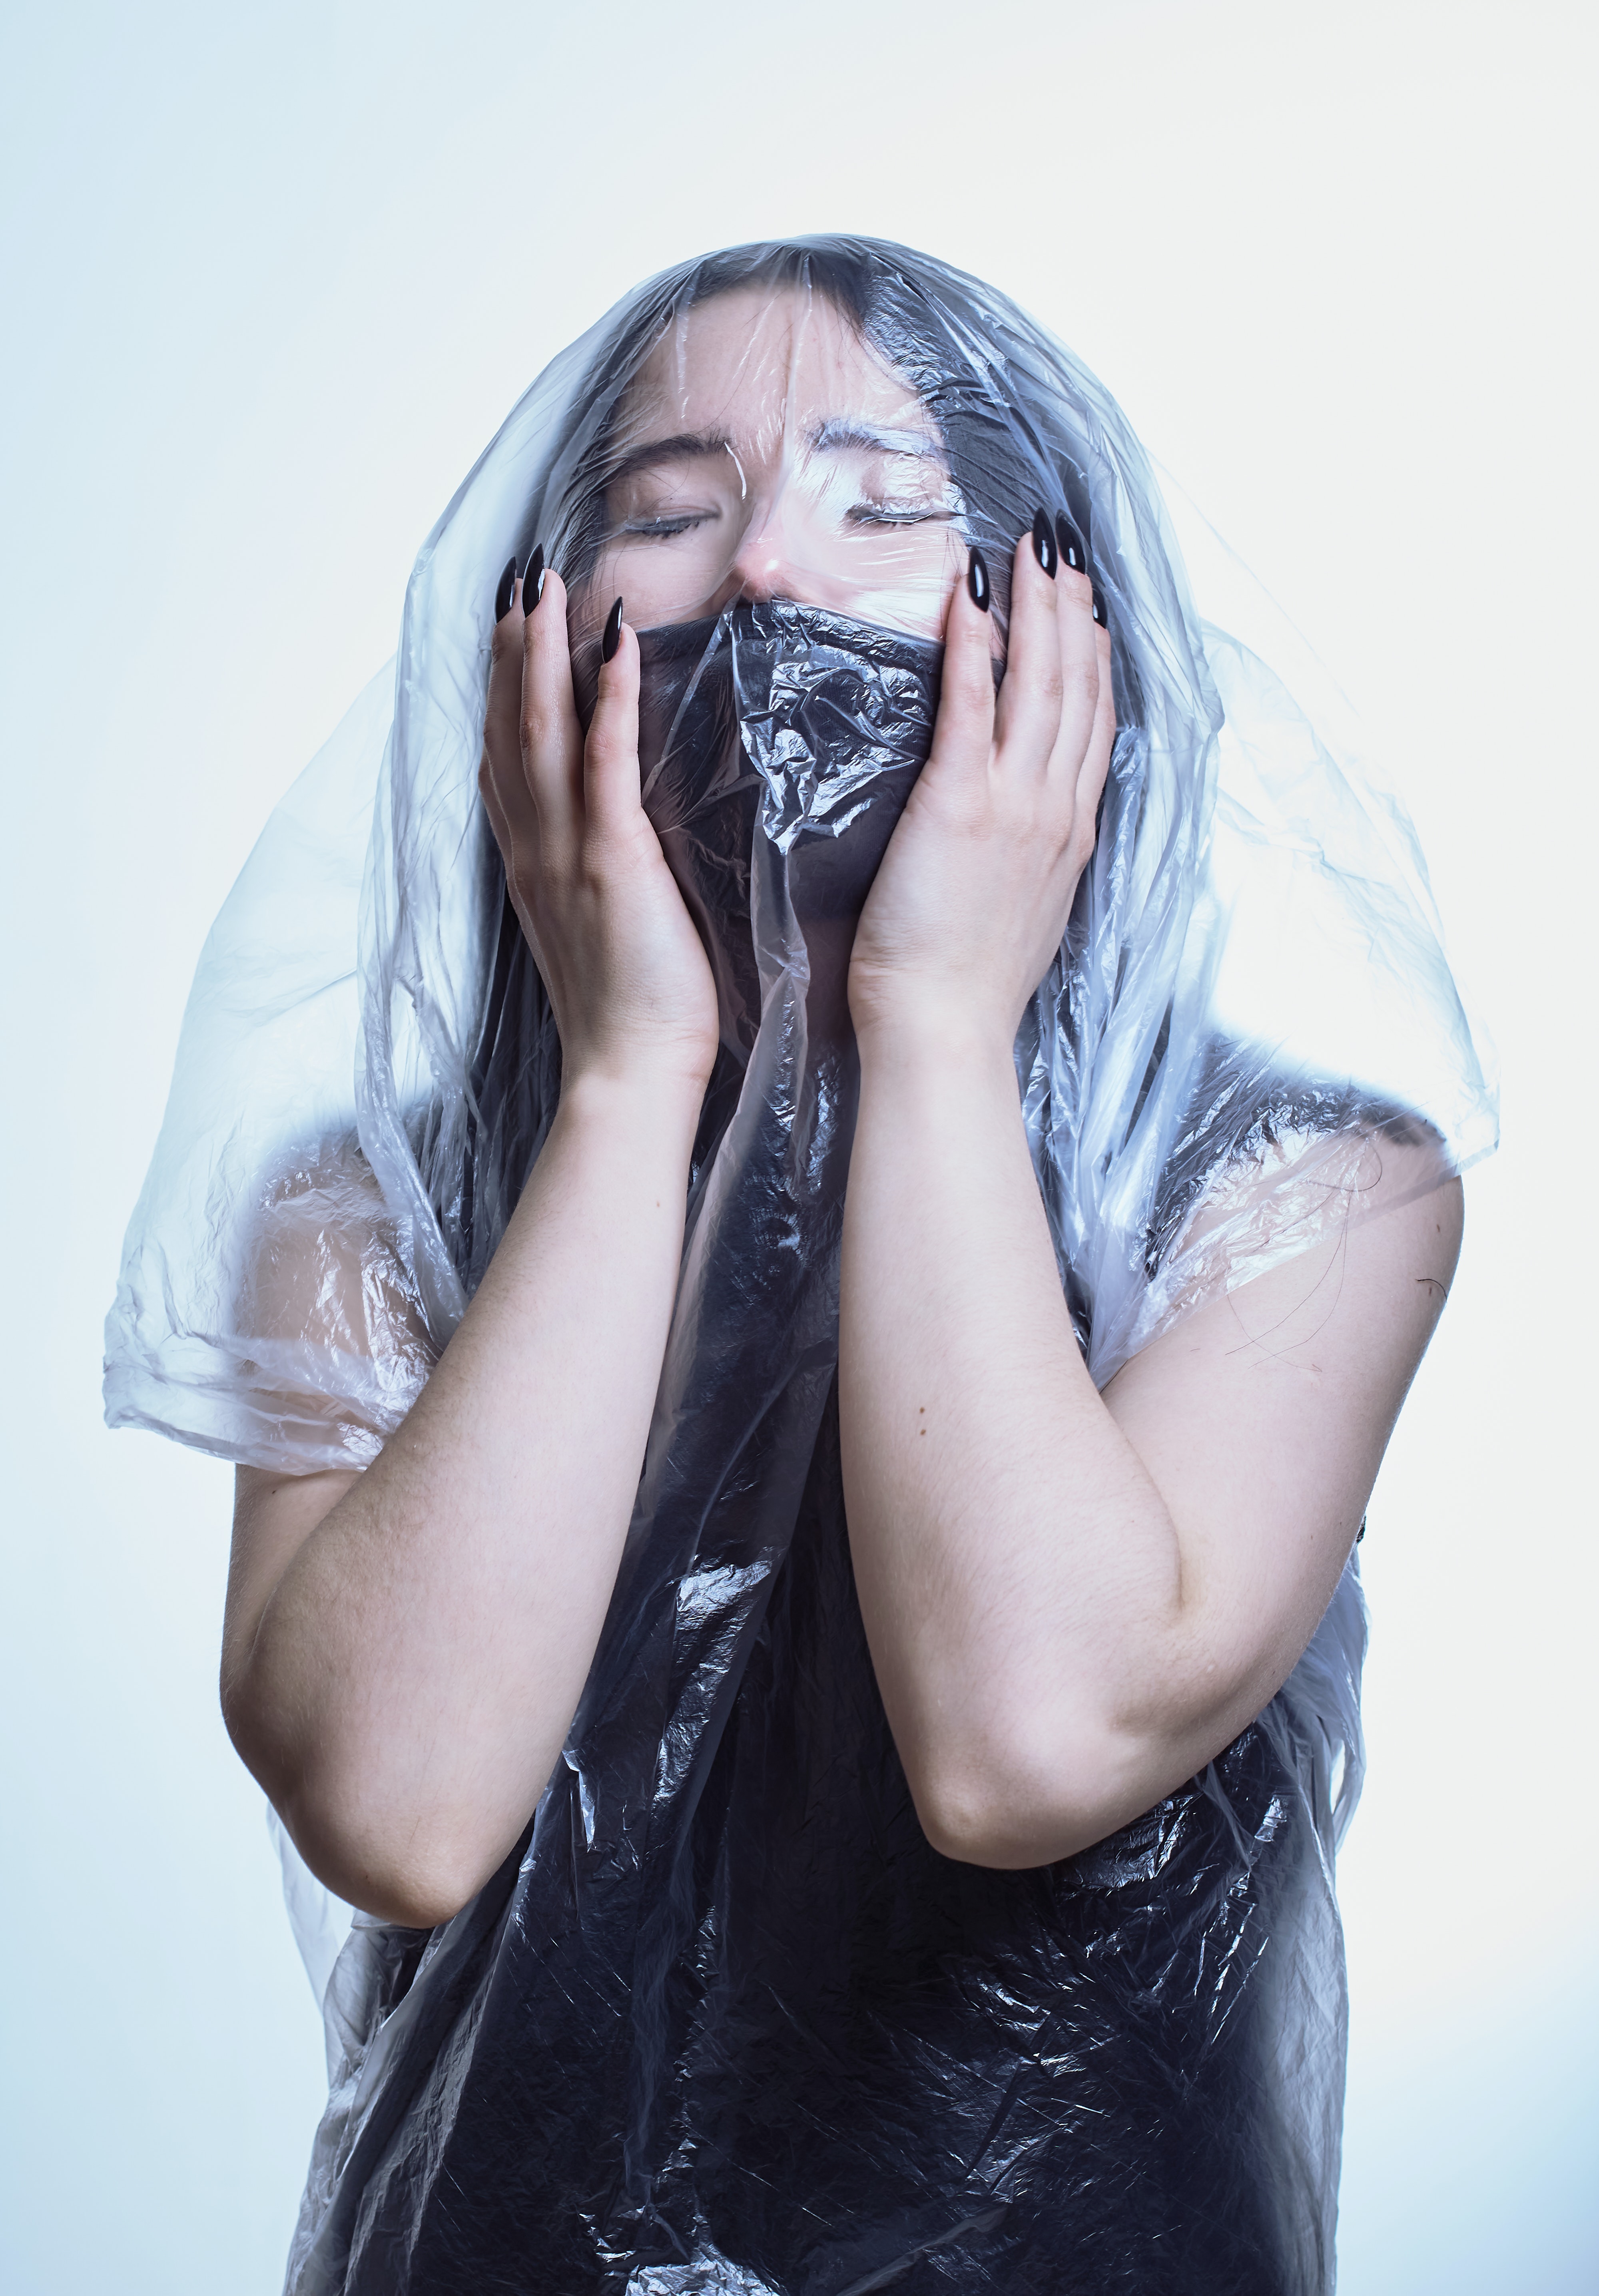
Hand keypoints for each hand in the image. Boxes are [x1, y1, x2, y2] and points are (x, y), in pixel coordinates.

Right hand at [479, 569, 719, 1097]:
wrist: (627, 1074)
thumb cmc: (630, 1013)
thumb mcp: (600, 930)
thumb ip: (594, 877)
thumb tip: (609, 842)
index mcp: (533, 866)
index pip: (505, 760)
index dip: (501, 691)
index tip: (505, 630)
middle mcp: (536, 850)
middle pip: (510, 730)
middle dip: (510, 650)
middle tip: (514, 580)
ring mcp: (566, 854)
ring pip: (541, 733)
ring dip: (542, 653)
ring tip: (546, 586)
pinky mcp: (611, 863)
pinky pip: (603, 764)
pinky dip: (605, 699)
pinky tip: (612, 645)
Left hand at [847, 517, 1114, 1048]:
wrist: (944, 1030)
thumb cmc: (964, 989)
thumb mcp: (1017, 917)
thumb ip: (1025, 865)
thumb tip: (1018, 840)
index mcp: (1067, 839)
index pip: (1092, 731)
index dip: (1094, 663)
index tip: (1089, 614)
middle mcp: (1053, 812)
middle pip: (1077, 692)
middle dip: (1073, 615)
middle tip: (1063, 554)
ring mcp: (1014, 805)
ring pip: (1040, 686)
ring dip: (1036, 610)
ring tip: (1028, 552)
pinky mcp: (960, 805)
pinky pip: (972, 706)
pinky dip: (975, 646)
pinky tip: (971, 597)